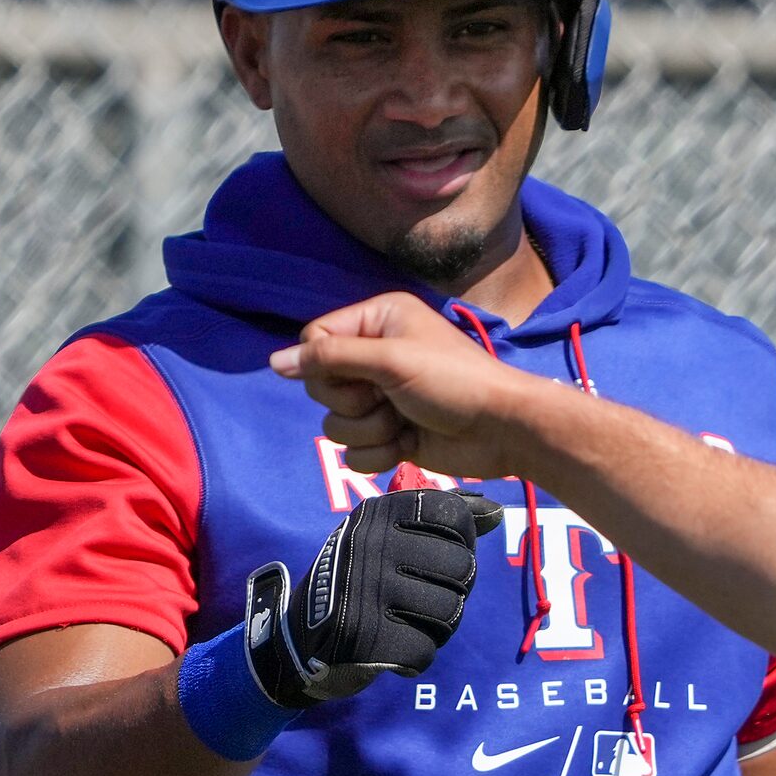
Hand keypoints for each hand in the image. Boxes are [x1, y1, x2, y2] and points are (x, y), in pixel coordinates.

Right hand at [246, 487, 504, 706]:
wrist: (300, 638)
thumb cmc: (361, 582)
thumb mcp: (391, 537)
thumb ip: (444, 520)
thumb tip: (497, 513)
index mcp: (378, 513)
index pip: (456, 518)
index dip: (460, 545)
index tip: (433, 559)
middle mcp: (370, 544)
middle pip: (461, 568)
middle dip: (451, 592)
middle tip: (419, 599)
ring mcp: (365, 591)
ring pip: (448, 612)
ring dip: (435, 628)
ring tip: (404, 622)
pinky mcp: (363, 638)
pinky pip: (424, 651)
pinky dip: (413, 657)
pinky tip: (391, 648)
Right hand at [269, 295, 544, 479]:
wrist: (502, 429)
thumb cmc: (453, 382)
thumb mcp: (390, 360)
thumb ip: (329, 358)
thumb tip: (274, 362)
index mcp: (377, 320)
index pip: (314, 340)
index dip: (324, 366)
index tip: (358, 377)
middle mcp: (375, 355)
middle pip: (321, 386)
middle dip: (353, 403)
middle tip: (388, 399)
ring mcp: (381, 397)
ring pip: (335, 424)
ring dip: (369, 431)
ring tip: (405, 422)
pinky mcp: (389, 434)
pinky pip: (354, 452)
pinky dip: (380, 454)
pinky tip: (409, 444)